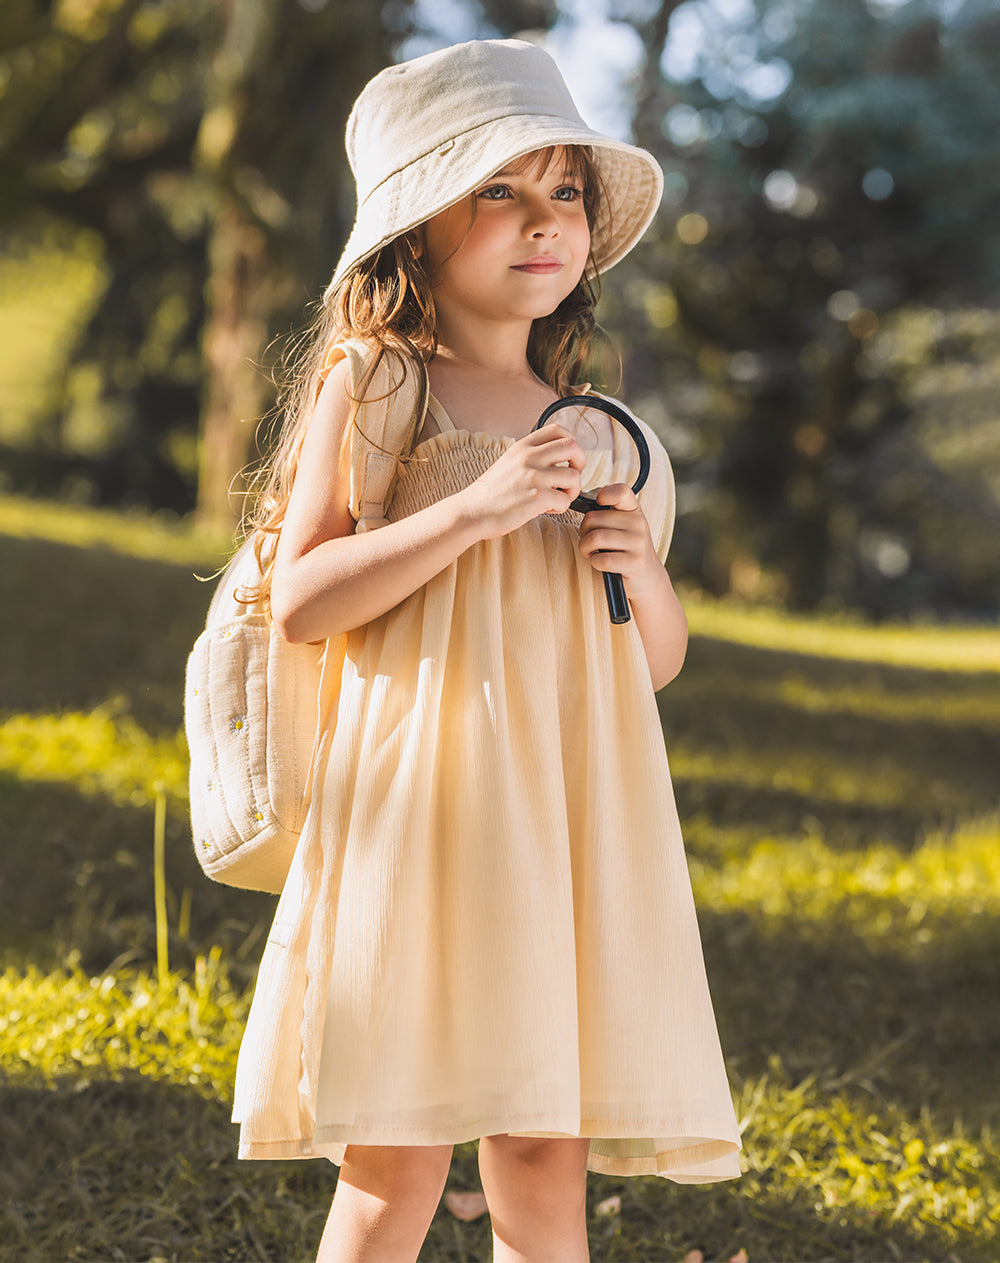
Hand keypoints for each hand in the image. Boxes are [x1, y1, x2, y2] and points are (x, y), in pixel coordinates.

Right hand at [459, 424, 585, 539]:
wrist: (473, 511)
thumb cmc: (491, 492)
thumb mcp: (508, 462)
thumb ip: (530, 456)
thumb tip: (556, 458)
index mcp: (523, 446)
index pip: (558, 430)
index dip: (571, 443)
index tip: (568, 458)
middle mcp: (530, 457)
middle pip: (573, 448)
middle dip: (580, 464)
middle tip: (570, 478)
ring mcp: (534, 476)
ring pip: (574, 477)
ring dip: (571, 491)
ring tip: (557, 498)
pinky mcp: (537, 498)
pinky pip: (565, 500)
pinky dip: (561, 507)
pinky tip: (546, 509)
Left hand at [577, 482, 662, 600]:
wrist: (647, 578)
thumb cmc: (626, 549)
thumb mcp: (623, 525)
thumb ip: (608, 510)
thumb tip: (588, 496)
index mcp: (634, 510)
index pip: (620, 491)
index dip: (604, 494)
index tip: (599, 504)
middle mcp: (639, 523)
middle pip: (593, 518)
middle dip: (583, 532)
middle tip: (589, 541)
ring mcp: (638, 543)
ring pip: (594, 538)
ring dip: (585, 548)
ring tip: (591, 552)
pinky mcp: (634, 562)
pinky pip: (601, 559)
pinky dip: (594, 562)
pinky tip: (600, 562)